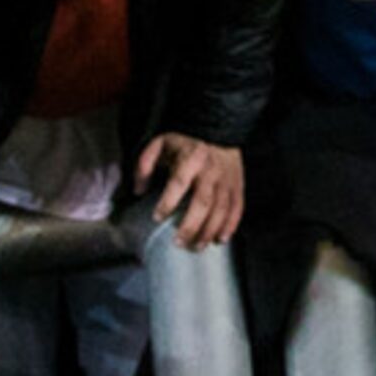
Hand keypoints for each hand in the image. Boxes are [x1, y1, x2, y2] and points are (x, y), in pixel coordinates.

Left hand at [135, 134, 244, 249]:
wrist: (218, 128)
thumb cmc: (185, 140)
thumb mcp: (159, 144)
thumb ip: (144, 165)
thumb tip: (138, 191)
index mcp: (190, 158)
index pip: (179, 183)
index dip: (168, 202)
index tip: (157, 217)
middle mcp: (211, 171)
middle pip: (203, 203)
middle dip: (190, 225)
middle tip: (178, 242)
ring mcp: (226, 179)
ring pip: (220, 210)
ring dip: (209, 231)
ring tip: (196, 247)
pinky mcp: (237, 185)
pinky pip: (236, 208)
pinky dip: (230, 226)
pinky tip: (220, 240)